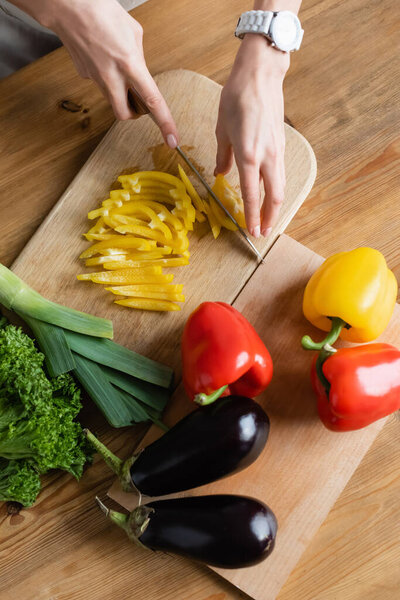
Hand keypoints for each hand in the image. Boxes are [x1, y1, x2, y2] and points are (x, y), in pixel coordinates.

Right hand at [37, 0, 178, 146]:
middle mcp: (111, 76)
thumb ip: (139, 58)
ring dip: (120, 94)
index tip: (172, 140)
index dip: (164, 123)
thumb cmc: (101, 12)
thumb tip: (140, 72)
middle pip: (125, 114)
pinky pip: (100, 83)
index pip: (152, 101)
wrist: (69, 7)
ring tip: (119, 70)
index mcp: (129, 64)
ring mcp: (95, 78)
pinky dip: (107, 77)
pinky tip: (103, 57)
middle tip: (138, 100)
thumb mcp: (134, 32)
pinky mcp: (84, 75)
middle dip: (134, 113)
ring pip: (112, 100)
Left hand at [215, 34, 289, 236]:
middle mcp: (267, 156)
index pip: (251, 194)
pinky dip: (275, 188)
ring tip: (267, 219)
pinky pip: (280, 173)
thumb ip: (222, 155)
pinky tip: (268, 193)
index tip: (251, 231)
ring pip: (280, 186)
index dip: (251, 216)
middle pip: (274, 196)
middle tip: (263, 232)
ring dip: (275, 205)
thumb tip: (220, 173)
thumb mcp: (222, 129)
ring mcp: (277, 150)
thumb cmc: (237, 97)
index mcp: (249, 155)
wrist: (260, 74)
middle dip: (269, 217)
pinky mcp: (281, 144)